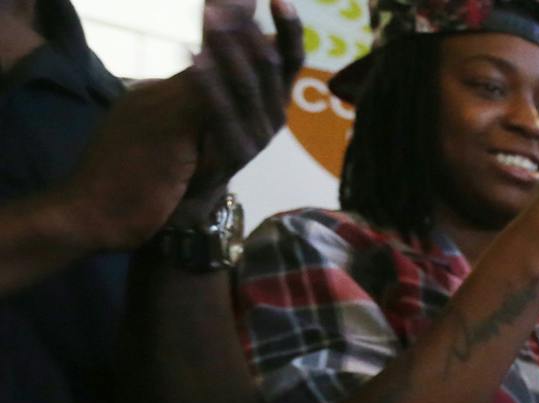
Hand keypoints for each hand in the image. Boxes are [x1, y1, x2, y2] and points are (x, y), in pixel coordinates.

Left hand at [176, 0, 305, 217]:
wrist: (184, 186)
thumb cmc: (198, 127)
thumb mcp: (210, 80)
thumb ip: (227, 44)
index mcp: (274, 95)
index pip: (290, 57)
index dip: (289, 29)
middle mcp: (274, 114)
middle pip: (269, 66)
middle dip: (244, 31)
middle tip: (216, 5)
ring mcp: (259, 136)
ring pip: (250, 87)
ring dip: (228, 50)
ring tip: (207, 19)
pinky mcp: (237, 154)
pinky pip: (226, 113)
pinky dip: (210, 83)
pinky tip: (193, 56)